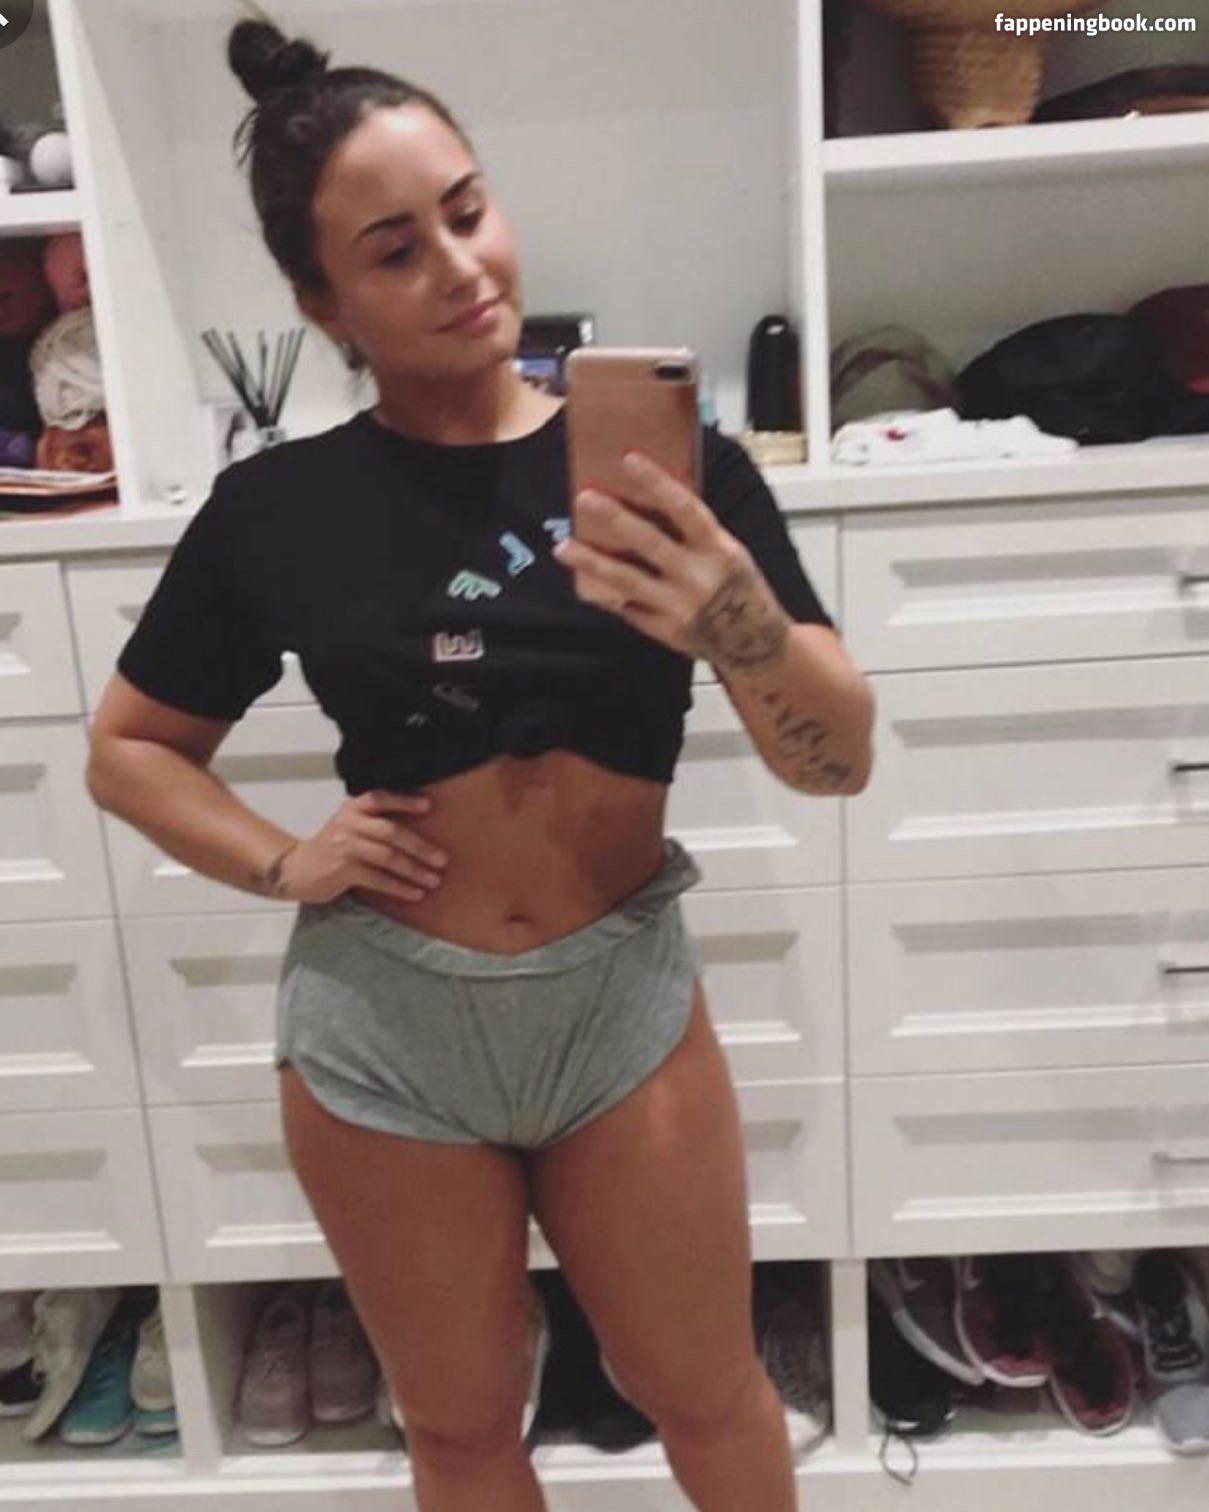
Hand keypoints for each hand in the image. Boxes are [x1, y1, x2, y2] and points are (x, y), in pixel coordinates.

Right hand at [277, 789, 448, 903]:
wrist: (297, 869)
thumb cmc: (333, 847)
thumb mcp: (350, 825)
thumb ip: (375, 822)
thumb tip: (421, 830)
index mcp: (353, 808)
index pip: (381, 798)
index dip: (405, 801)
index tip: (429, 806)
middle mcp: (349, 823)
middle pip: (391, 832)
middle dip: (421, 847)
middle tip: (443, 860)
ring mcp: (344, 846)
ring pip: (388, 857)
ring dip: (415, 870)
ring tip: (434, 880)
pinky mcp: (342, 870)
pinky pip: (378, 879)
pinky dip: (399, 887)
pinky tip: (415, 893)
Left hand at [552, 450, 783, 660]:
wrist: (756, 643)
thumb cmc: (740, 588)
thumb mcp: (729, 553)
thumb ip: (695, 533)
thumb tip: (651, 500)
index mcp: (720, 549)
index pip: (685, 507)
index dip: (656, 482)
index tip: (628, 459)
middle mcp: (699, 577)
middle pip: (649, 542)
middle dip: (615, 518)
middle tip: (585, 498)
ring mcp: (681, 607)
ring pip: (628, 580)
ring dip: (592, 562)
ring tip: (563, 547)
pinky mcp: (667, 632)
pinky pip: (629, 610)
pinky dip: (606, 594)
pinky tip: (583, 581)